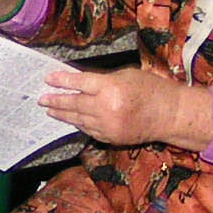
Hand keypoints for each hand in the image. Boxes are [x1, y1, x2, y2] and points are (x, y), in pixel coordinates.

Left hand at [40, 67, 212, 148]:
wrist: (170, 115)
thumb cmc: (152, 89)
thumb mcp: (127, 75)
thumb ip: (103, 80)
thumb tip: (80, 83)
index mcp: (111, 87)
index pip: (80, 83)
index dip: (62, 81)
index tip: (48, 79)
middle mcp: (107, 108)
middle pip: (74, 103)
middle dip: (56, 100)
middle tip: (42, 98)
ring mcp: (108, 125)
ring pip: (78, 119)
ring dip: (63, 114)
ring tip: (50, 109)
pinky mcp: (111, 138)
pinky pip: (89, 130)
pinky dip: (78, 124)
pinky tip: (70, 119)